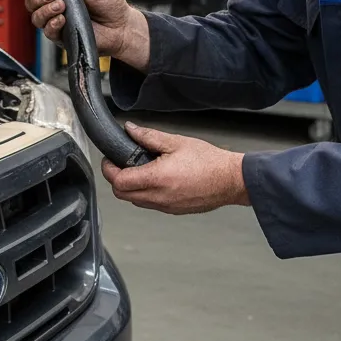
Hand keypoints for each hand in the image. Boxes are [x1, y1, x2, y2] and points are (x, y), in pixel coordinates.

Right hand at [21, 0, 149, 69]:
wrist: (121, 25)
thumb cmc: (108, 2)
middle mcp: (54, 6)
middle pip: (30, 2)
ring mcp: (57, 22)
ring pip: (36, 18)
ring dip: (45, 10)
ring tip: (61, 6)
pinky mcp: (62, 37)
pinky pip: (48, 32)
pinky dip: (52, 24)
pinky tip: (62, 19)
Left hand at [101, 122, 249, 214]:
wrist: (231, 180)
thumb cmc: (209, 161)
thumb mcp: (176, 142)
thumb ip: (148, 136)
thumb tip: (130, 129)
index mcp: (157, 179)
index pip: (119, 181)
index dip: (109, 169)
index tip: (109, 159)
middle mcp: (159, 197)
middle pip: (122, 195)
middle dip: (116, 180)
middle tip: (119, 165)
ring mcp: (166, 207)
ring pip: (135, 201)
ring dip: (130, 188)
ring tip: (138, 170)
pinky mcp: (173, 211)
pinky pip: (150, 204)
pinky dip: (145, 194)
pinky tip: (155, 180)